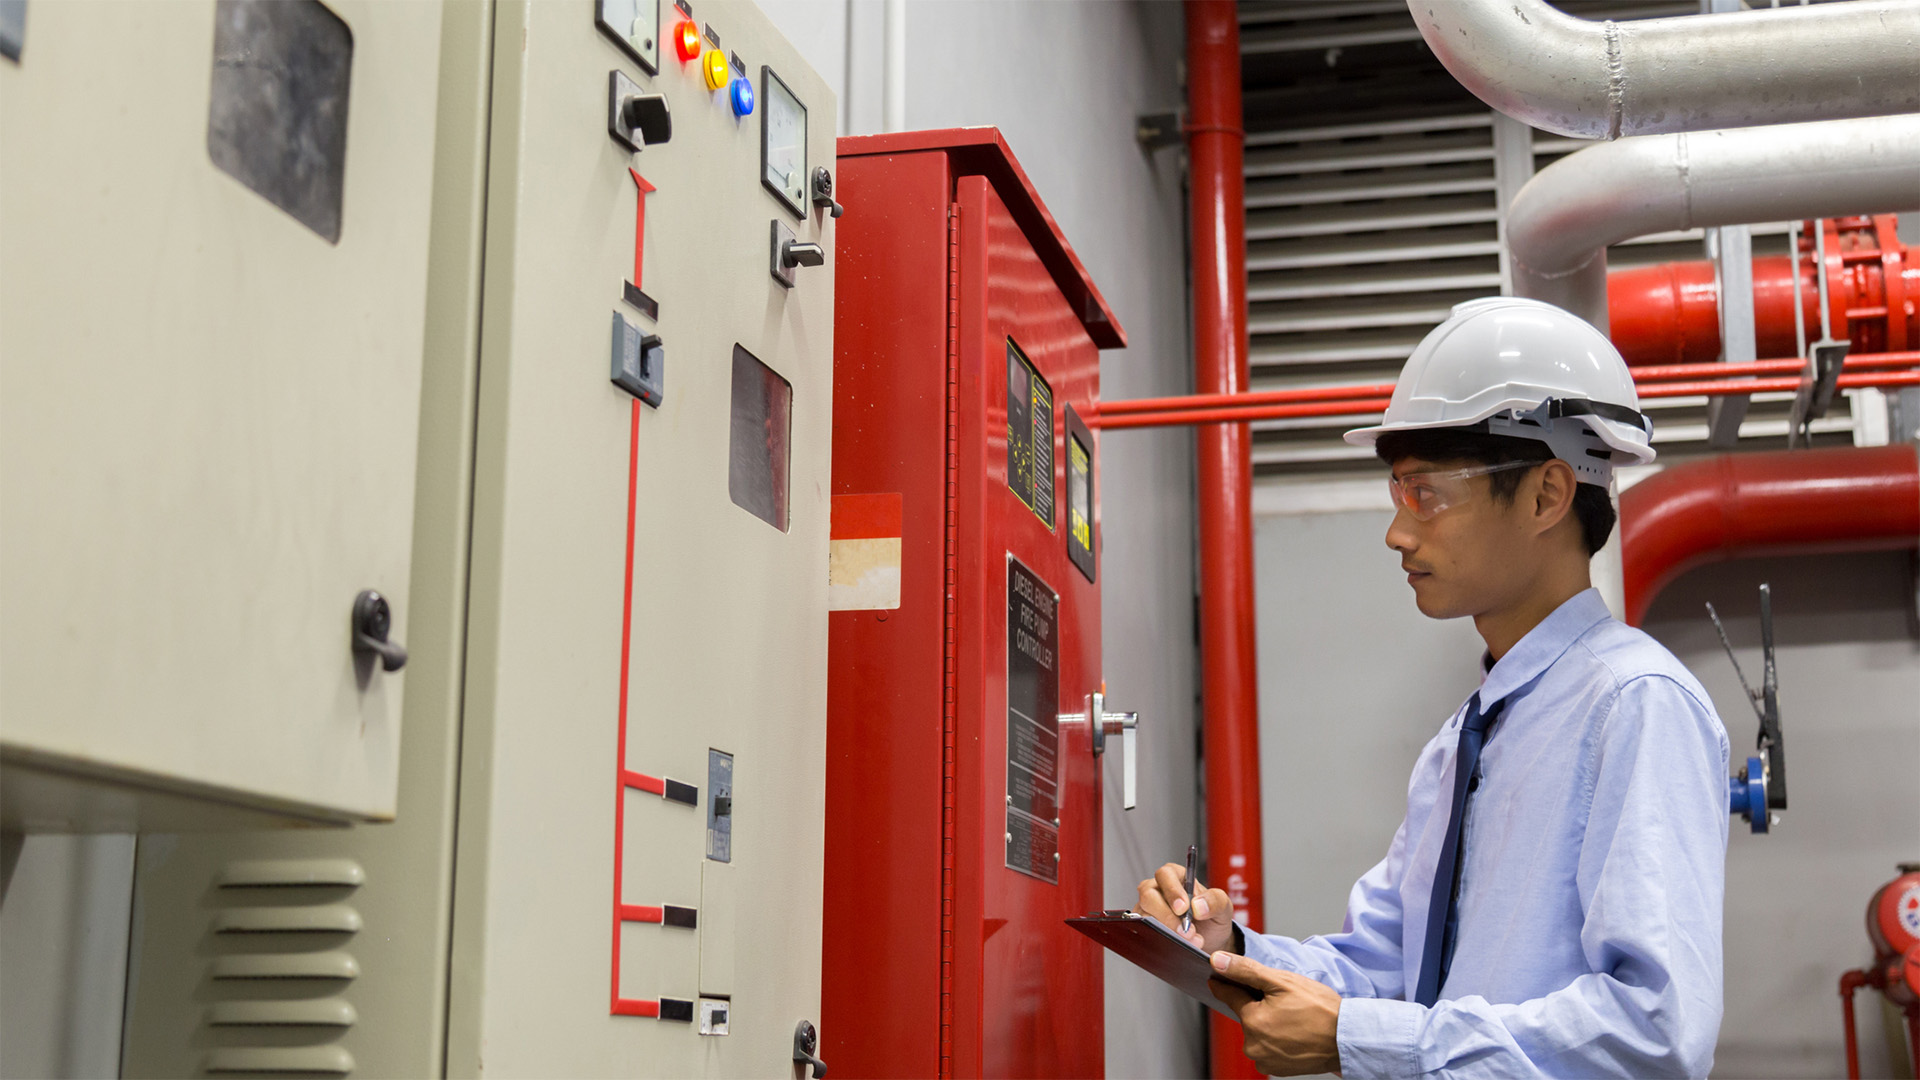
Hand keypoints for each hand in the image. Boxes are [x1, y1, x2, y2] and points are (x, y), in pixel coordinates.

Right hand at [1133, 862, 1234, 952]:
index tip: (1184, 908)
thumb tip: (1198, 906)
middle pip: (1149, 896)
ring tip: (1189, 941)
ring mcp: (1148, 909)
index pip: (1166, 875)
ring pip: (1144, 916)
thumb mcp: (1223, 907)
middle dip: (1168, 916)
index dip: (1172, 890)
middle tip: (1187, 931)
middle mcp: (1158, 890)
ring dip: (1166, 931)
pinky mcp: (1144, 927)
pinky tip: (1175, 946)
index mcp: (1176, 877)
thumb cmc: (1212, 918)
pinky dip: (1159, 940)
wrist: (1211, 942)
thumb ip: (1215, 901)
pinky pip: (1144, 933)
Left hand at [1207, 952, 1342, 1076]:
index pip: (1229, 995)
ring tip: (1292, 1017)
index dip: (1227, 982)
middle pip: (1246, 1014)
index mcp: (1252, 1020)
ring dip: (1268, 1021)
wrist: (1347, 1039)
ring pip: (1257, 1031)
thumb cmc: (1320, 1009)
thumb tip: (1217, 961)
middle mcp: (1253, 1045)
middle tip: (1283, 1000)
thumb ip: (1246, 971)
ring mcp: (1264, 1060)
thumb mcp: (1282, 981)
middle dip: (1258, 1004)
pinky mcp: (1276, 1069)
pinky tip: (1293, 1031)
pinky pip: (1267, 1047)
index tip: (1220, 976)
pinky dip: (1276, 1038)